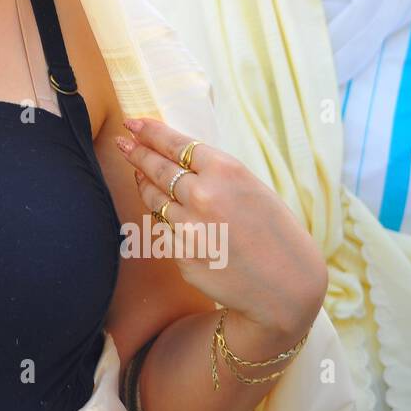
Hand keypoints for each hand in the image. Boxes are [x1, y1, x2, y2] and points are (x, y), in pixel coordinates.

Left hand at [115, 117, 326, 340]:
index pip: (176, 144)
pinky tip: (163, 210)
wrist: (287, 286)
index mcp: (226, 171)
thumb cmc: (275, 233)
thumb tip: (175, 159)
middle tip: (123, 143)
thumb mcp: (251, 188)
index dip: (150, 132)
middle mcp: (203, 195)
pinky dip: (163, 218)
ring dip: (143, 183)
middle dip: (137, 153)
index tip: (133, 124)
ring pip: (154, 198)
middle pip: (157, 168)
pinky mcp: (181, 254)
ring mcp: (189, 227)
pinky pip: (163, 228)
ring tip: (137, 171)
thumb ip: (214, 173)